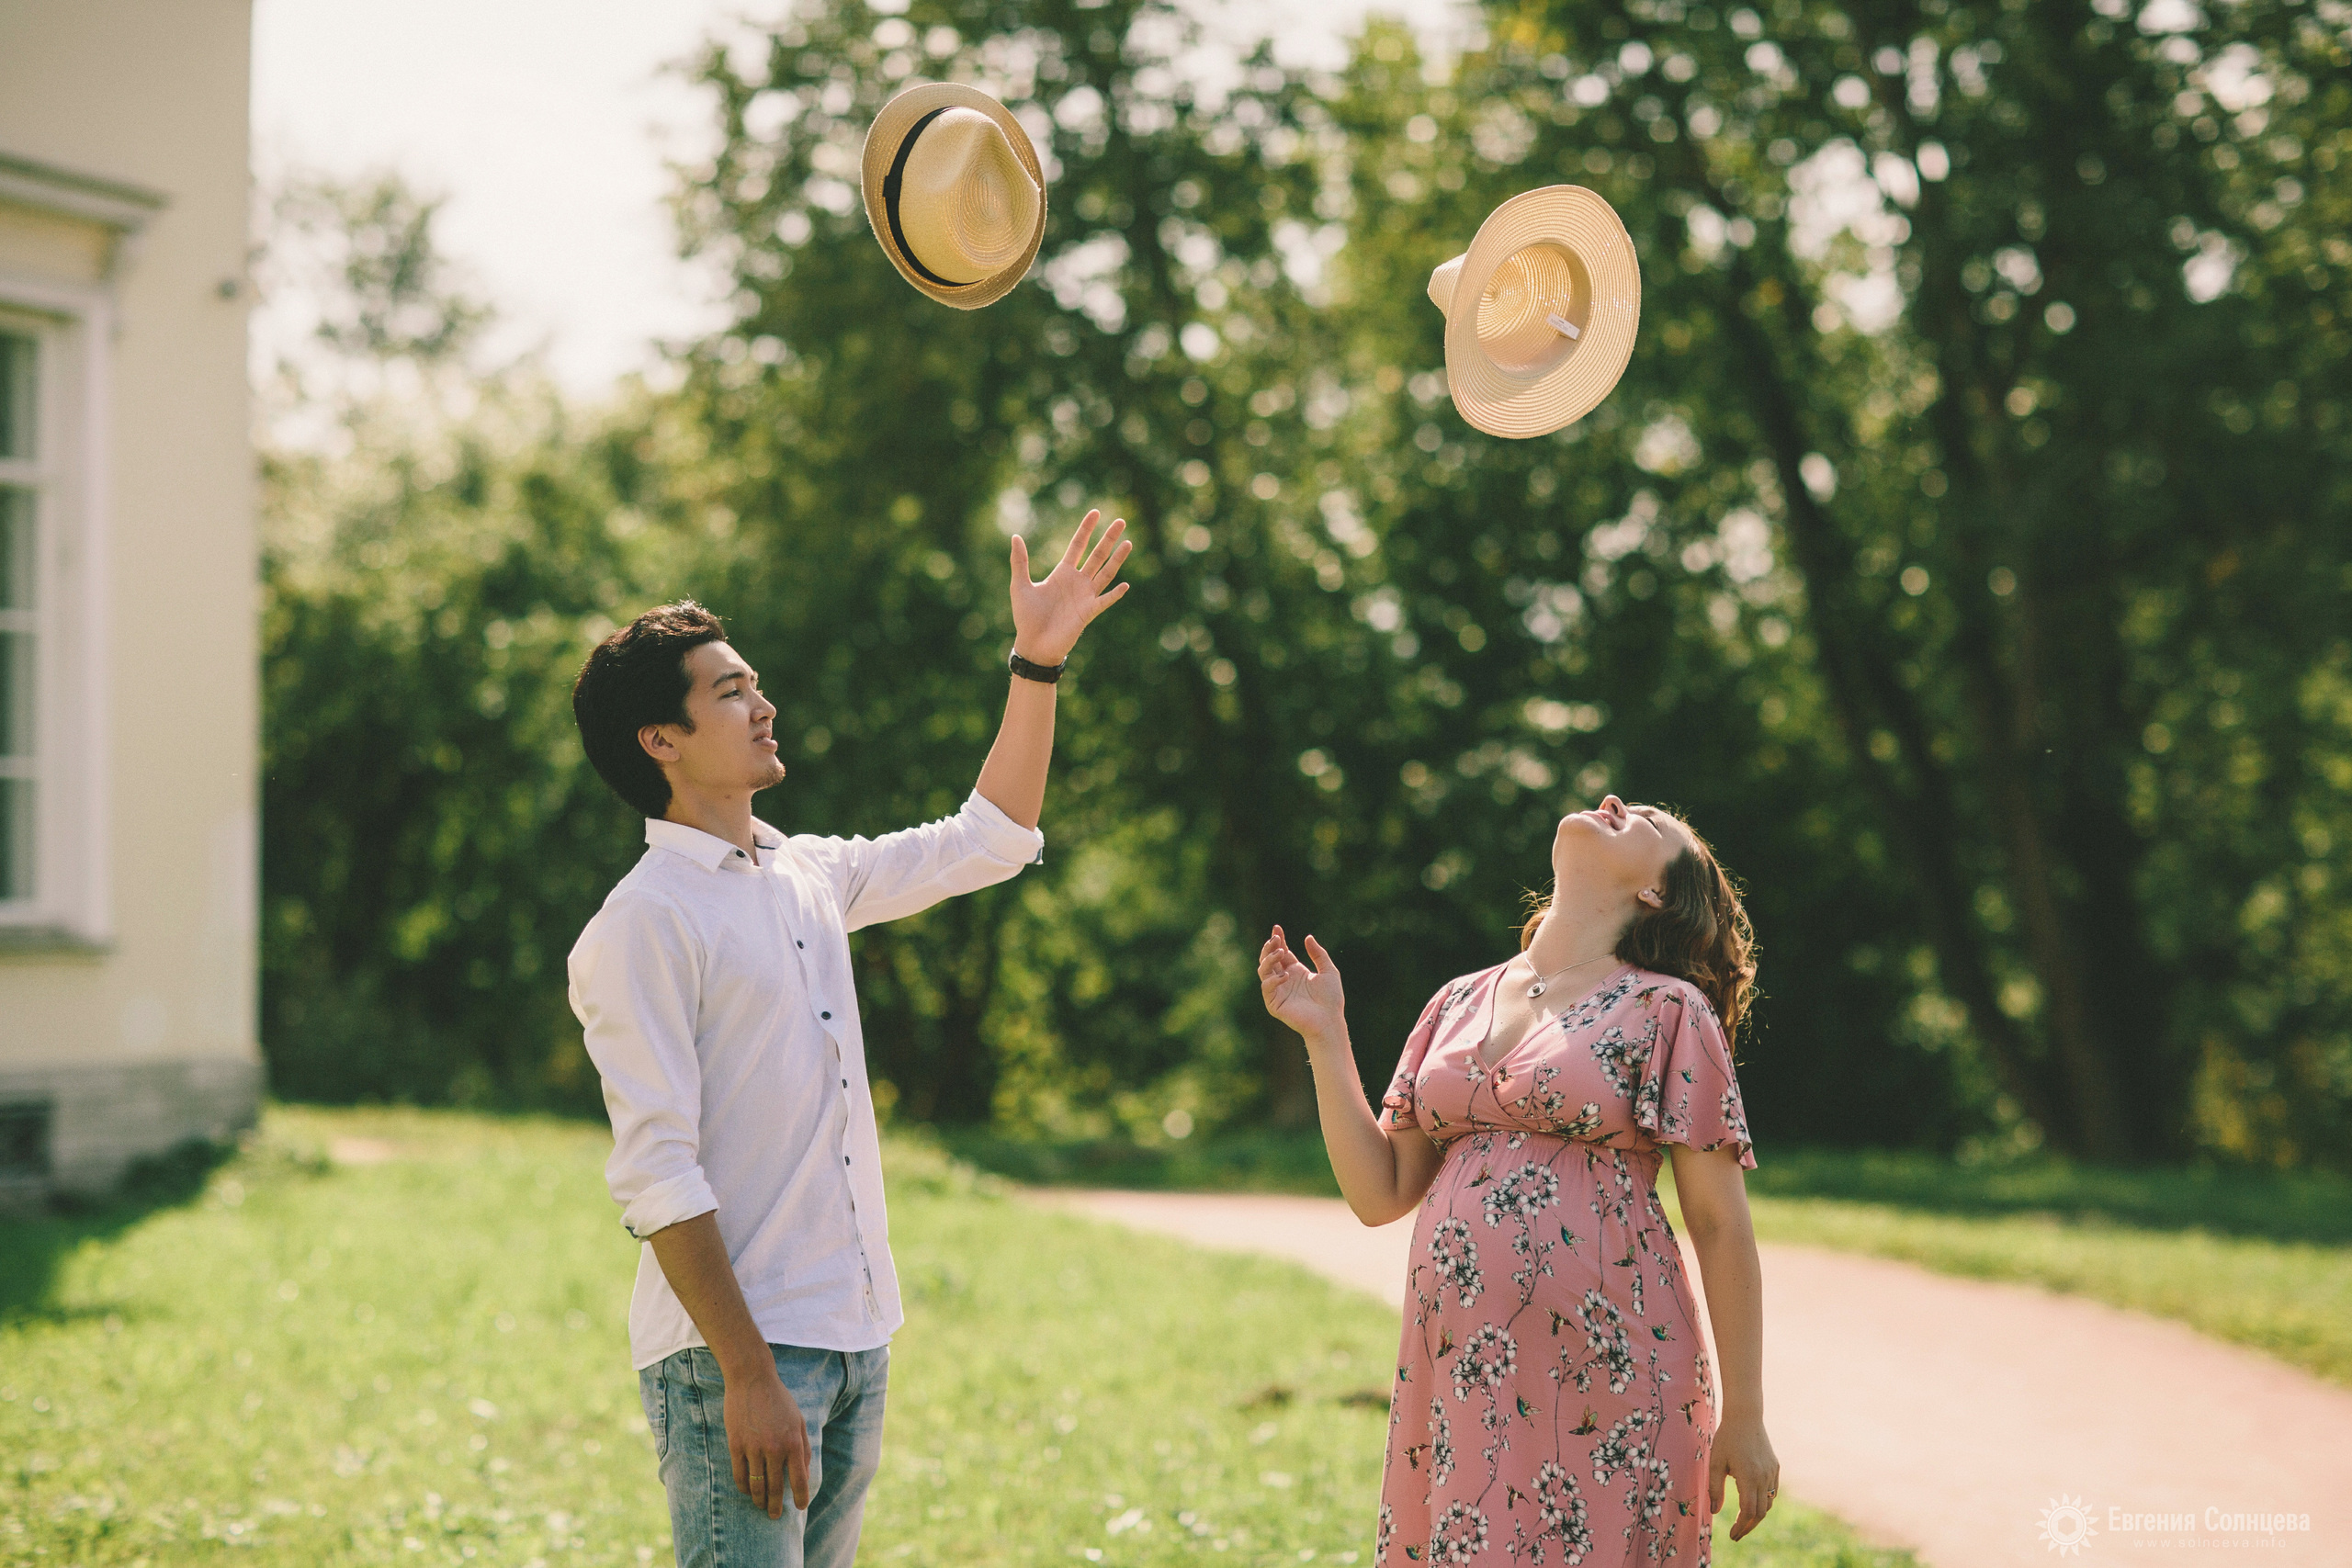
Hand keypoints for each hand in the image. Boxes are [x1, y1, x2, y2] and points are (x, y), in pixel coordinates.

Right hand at [726, 1366, 811, 1518]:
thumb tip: (804, 1472)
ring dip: (759, 1500)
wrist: (752, 1380)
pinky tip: (747, 1491)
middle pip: (776, 1488)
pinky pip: (739, 1475)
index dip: (801, 1497)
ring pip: (756, 1485)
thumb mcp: (799, 1420)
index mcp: (793, 1442)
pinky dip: (743, 1487)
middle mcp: (774, 1448)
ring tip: (761, 1506)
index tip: (800, 1508)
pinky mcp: (736, 1445)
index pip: (799, 1479)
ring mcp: (753, 1448)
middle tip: (775, 1516)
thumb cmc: (779, 1400)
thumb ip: (803, 1447)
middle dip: (776, 1506)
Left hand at [1009, 508, 1132, 664]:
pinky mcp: (1088, 612)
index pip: (1078, 545)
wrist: (1033, 644)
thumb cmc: (1026, 617)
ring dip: (1117, 560)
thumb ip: (1020, 561)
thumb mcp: (1020, 585)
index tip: (1095, 512)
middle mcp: (1077, 582)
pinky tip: (1125, 585)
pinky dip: (1114, 594)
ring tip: (1128, 543)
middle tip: (1120, 521)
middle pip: (1097, 555)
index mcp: (1062, 573)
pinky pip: (1104, 601)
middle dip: (1108, 538)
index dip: (1086, 529)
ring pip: (1105, 573)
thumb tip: (1015, 536)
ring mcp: (1085, 596)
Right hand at [1258, 925, 1346, 1045]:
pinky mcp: (1274, 1003)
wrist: (1329, 1020)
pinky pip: (1267, 987)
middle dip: (1270, 947)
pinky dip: (1273, 980)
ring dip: (1269, 959)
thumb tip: (1307, 937)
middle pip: (1269, 959)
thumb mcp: (1329, 971)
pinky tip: (1286, 975)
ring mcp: (1278, 991)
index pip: (1281, 952)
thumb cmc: (1331, 999)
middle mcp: (1284, 979)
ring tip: (1281, 952)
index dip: (1278, 940)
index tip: (1276, 928)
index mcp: (1295, 971)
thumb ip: (1318, 954)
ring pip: (1263, 970)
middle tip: (1275, 939)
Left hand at [1709, 1412, 1779, 1541]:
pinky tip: (1753, 1504)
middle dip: (1748, 1526)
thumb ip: (1715, 1488)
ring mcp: (1772, 1473)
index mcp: (1749, 1477)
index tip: (1732, 1535)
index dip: (1741, 1527)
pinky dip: (1764, 1502)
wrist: (1745, 1416)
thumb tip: (1714, 1512)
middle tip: (1736, 1535)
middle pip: (1761, 1513)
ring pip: (1768, 1503)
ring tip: (1743, 1522)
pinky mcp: (1775, 1467)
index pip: (1748, 1512)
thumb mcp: (1715, 1462)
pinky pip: (1772, 1492)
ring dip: (1757, 1516)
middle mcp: (1764, 1477)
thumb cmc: (1726, 1437)